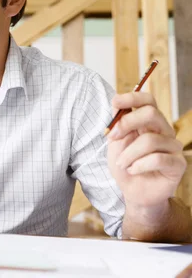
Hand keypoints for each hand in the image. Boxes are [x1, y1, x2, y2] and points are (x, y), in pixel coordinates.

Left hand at [107, 92, 185, 212]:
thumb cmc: (125, 166)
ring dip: (129, 153)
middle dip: (127, 123)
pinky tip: (132, 170)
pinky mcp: (178, 164)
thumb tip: (116, 103)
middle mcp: (164, 131)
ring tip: (121, 164)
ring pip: (150, 140)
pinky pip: (158, 158)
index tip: (115, 101)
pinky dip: (139, 165)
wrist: (133, 192)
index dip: (133, 97)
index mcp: (149, 123)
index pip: (148, 101)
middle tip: (112, 137)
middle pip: (152, 113)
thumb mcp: (115, 144)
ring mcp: (173, 147)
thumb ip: (118, 125)